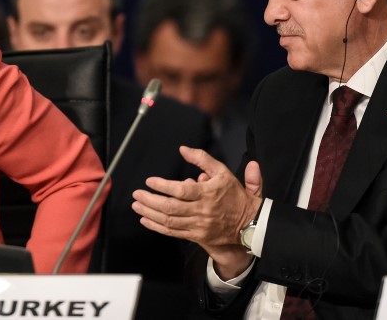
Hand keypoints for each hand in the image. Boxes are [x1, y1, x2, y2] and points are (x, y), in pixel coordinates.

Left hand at [131, 146, 262, 249]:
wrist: (249, 222)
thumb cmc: (235, 195)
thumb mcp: (222, 171)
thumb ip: (202, 159)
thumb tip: (183, 149)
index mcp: (207, 193)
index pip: (181, 190)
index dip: (163, 186)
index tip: (150, 181)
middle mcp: (202, 210)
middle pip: (171, 207)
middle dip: (150, 200)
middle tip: (137, 193)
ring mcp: (199, 225)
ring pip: (169, 221)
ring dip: (150, 213)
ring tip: (137, 205)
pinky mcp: (197, 236)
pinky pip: (173, 232)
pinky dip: (157, 227)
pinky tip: (146, 220)